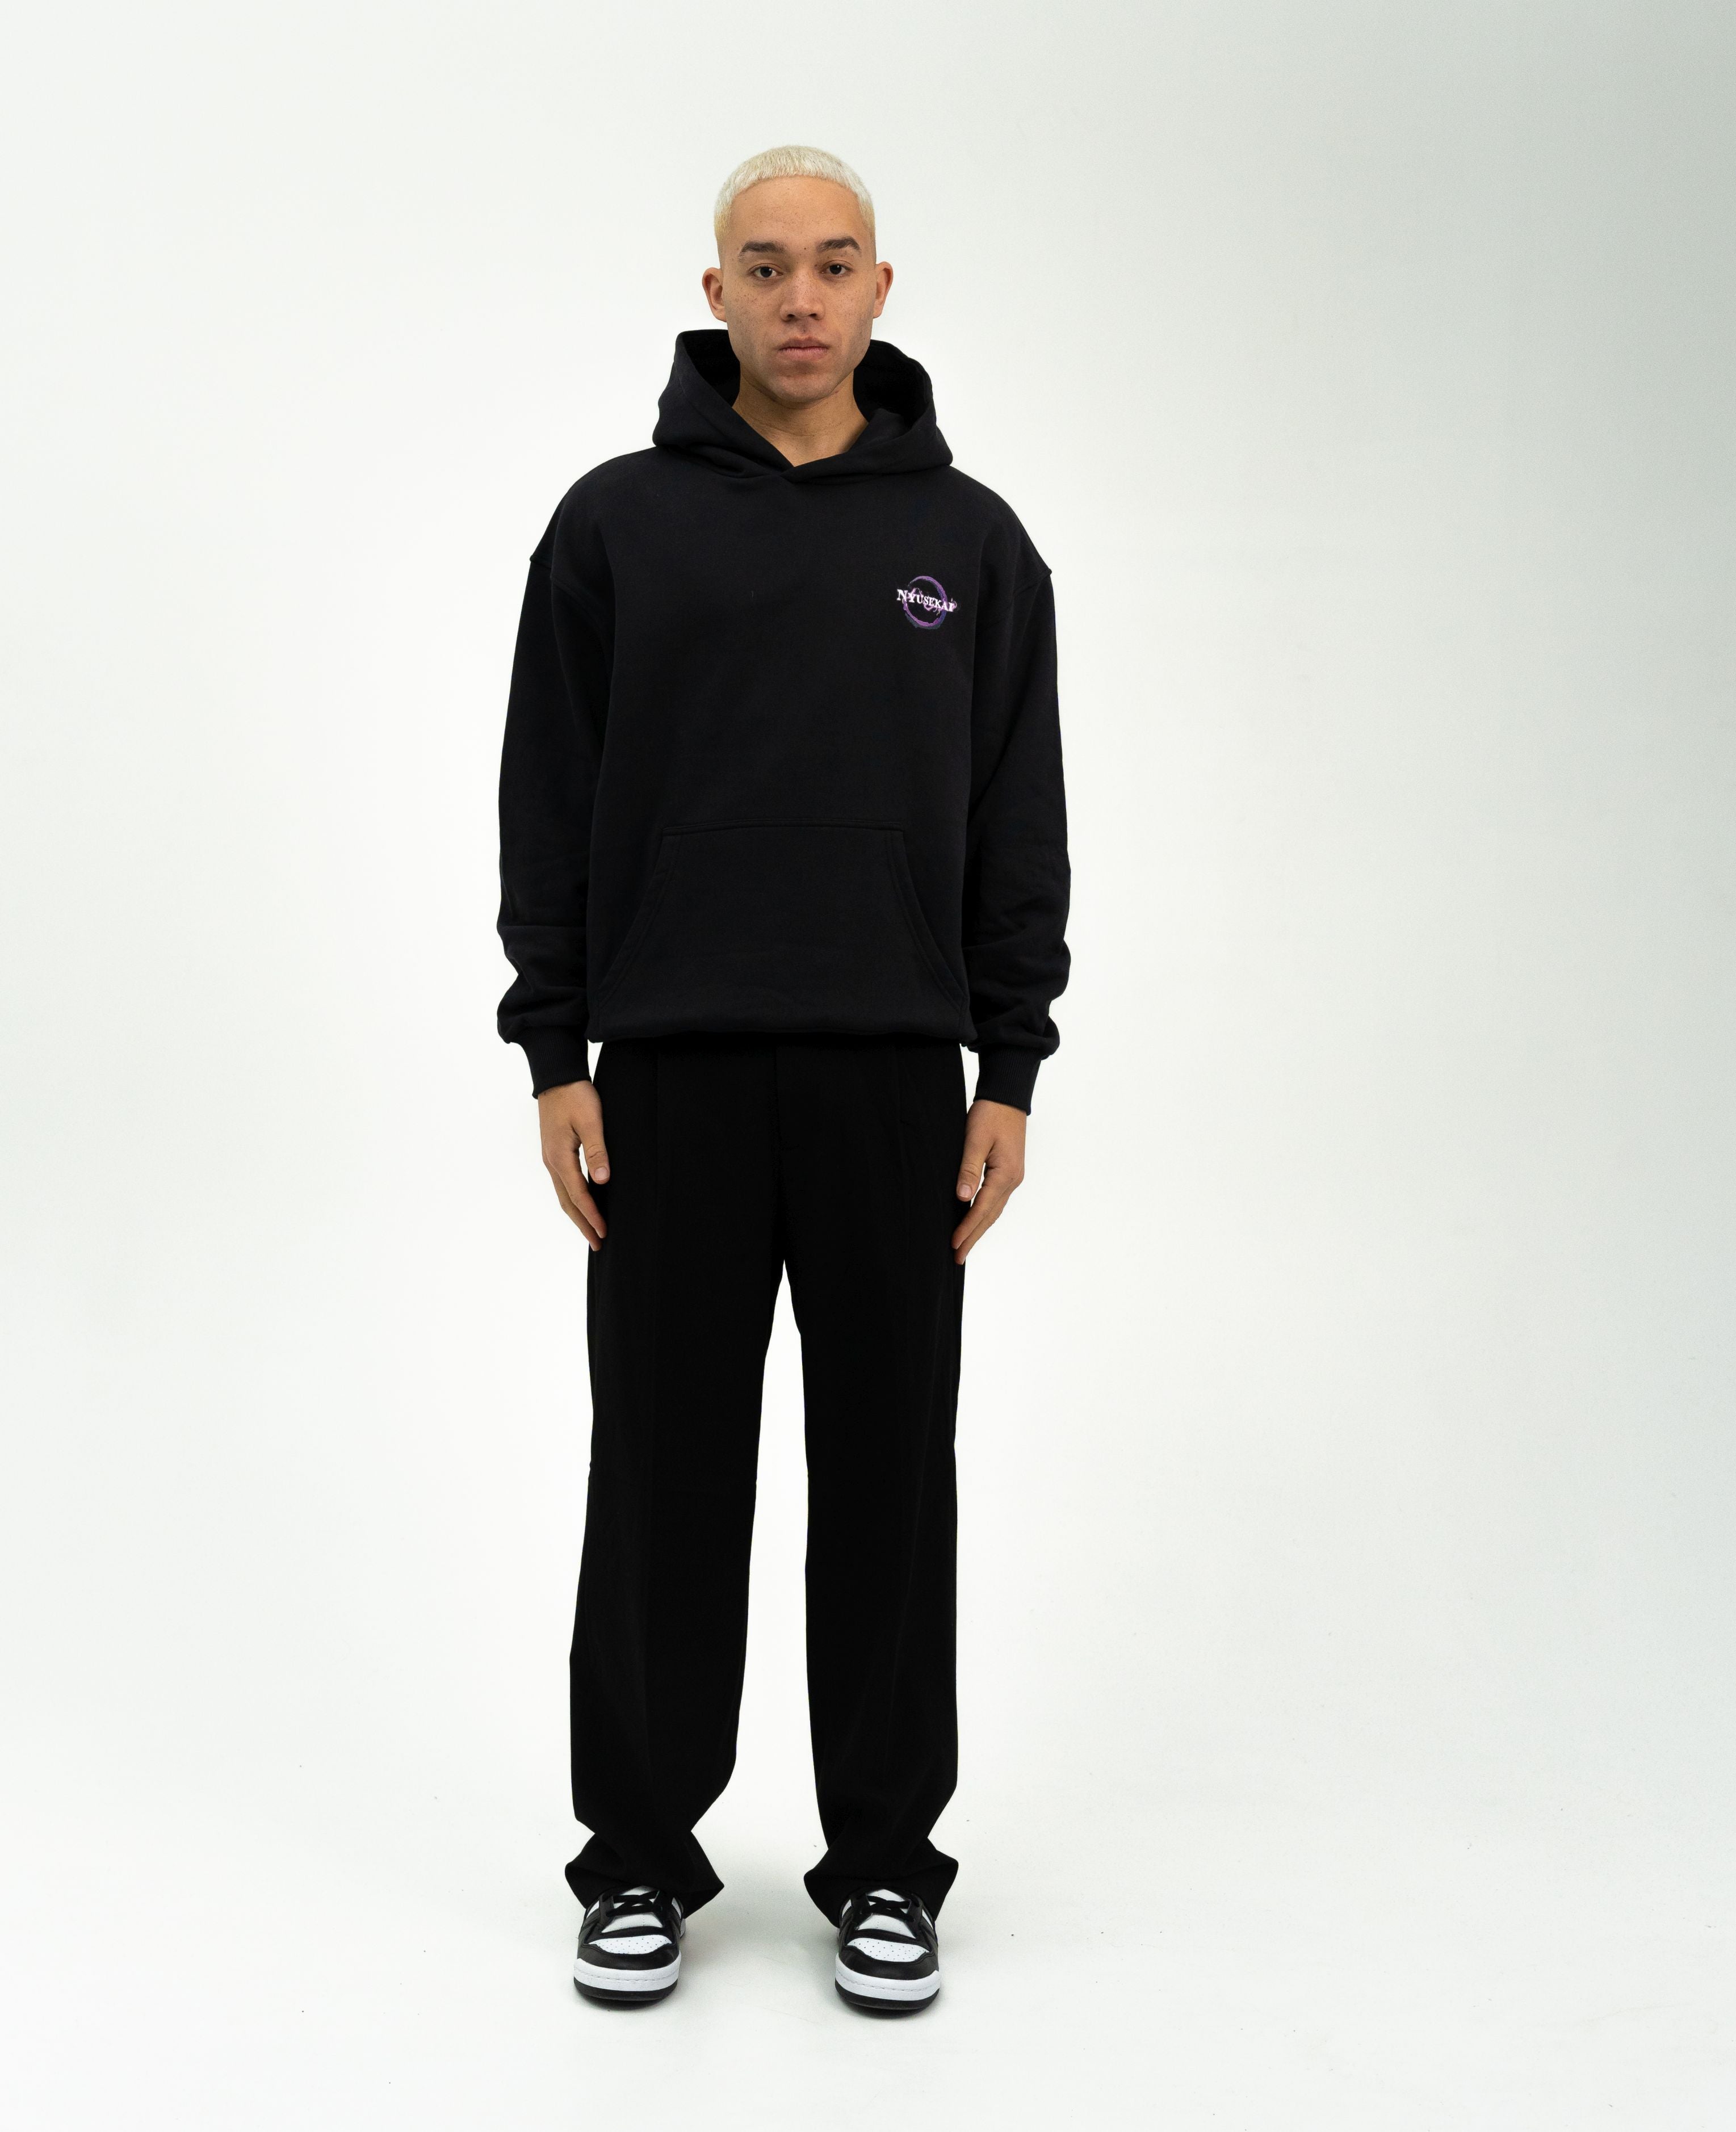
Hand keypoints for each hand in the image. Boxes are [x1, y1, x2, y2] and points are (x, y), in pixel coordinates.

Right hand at [537, 1080, 609, 1248]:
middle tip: (598, 1243)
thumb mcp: (590, 1121)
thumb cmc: (575, 1095)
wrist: (556, 1076)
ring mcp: (550, 1158)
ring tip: (591, 1230)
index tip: (604, 1232)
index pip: (578, 1194)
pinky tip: (582, 1202)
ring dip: (577, 1214)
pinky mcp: (554, 1152)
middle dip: (583, 1224)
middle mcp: (551, 1162)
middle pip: (567, 1202)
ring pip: (563, 1194)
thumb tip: (601, 1180)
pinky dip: (573, 1199)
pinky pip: (562, 1184)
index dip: (592, 1215)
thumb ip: (597, 1150)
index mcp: (560, 1157)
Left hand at [951, 1099, 1026, 1263]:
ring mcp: (1013, 1177)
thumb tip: (962, 1198)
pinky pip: (996, 1200)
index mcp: (1005, 1174)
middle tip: (958, 1257)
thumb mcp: (975, 1139)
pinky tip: (975, 1220)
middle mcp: (1012, 1180)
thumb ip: (969, 1169)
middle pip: (990, 1216)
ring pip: (994, 1210)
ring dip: (979, 1229)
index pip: (982, 1209)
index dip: (966, 1228)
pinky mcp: (1009, 1172)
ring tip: (964, 1245)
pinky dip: (984, 1214)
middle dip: (973, 1237)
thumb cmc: (990, 1114)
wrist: (1008, 1097)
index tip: (953, 1245)